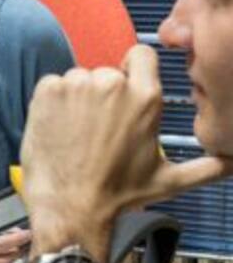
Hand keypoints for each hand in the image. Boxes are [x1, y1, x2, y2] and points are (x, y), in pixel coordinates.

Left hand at [21, 47, 230, 254]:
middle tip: (98, 129)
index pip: (141, 54)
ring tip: (78, 133)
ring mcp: (76, 86)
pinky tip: (58, 128)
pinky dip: (52, 101)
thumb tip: (232, 163)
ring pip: (78, 79)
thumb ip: (207, 166)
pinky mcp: (47, 92)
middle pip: (107, 72)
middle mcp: (112, 85)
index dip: (133, 69)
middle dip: (103, 95)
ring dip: (77, 98)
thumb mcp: (170, 180)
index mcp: (146, 98)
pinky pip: (51, 84)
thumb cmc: (119, 196)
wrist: (70, 207)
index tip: (126, 88)